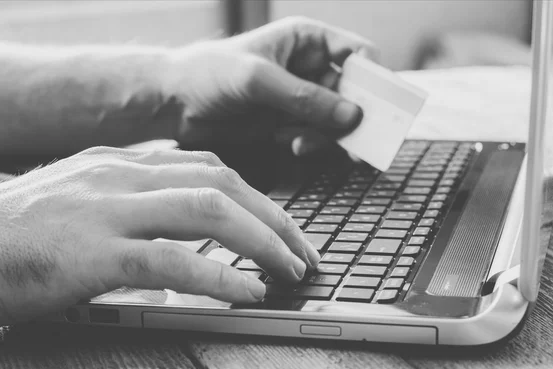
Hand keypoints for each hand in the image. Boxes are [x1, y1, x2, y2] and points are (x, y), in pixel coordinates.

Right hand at [0, 147, 318, 333]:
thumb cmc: (15, 235)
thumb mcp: (82, 201)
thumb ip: (133, 201)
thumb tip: (185, 222)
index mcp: (121, 164)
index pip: (209, 168)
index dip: (258, 198)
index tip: (283, 228)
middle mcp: (120, 176)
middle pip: (222, 183)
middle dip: (275, 218)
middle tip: (303, 253)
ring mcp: (106, 210)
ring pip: (207, 211)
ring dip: (261, 242)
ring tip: (289, 271)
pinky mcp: (90, 253)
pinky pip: (171, 260)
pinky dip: (219, 277)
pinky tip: (247, 292)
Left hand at [168, 17, 376, 154]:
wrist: (175, 102)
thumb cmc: (210, 74)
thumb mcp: (258, 80)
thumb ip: (304, 98)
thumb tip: (354, 115)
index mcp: (309, 40)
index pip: (360, 54)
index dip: (375, 79)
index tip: (377, 108)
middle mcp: (311, 68)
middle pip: (355, 92)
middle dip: (354, 115)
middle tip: (356, 142)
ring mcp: (302, 98)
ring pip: (338, 119)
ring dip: (328, 134)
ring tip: (298, 142)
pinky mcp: (289, 123)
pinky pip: (317, 136)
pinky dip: (311, 143)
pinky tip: (290, 144)